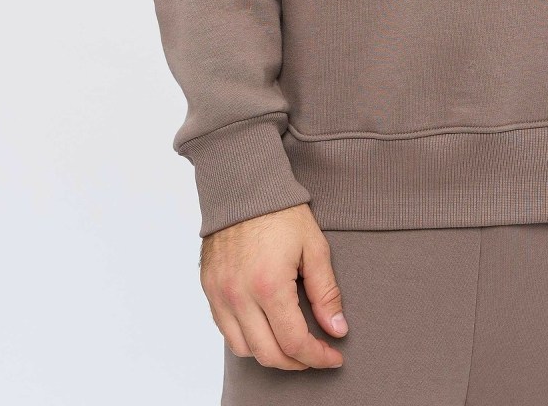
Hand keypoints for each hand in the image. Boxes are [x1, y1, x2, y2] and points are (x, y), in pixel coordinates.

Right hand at [200, 202, 348, 370]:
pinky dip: (247, 339)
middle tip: (316, 354)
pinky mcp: (210, 289)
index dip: (317, 357)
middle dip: (297, 362)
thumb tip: (337, 330)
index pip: (294, 342)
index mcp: (268, 285)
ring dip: (270, 354)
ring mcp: (220, 294)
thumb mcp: (314, 247)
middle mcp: (239, 296)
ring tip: (292, 343)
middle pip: (268, 355)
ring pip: (244, 349)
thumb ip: (326, 292)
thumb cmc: (281, 212)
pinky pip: (226, 331)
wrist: (244, 186)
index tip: (334, 356)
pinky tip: (266, 328)